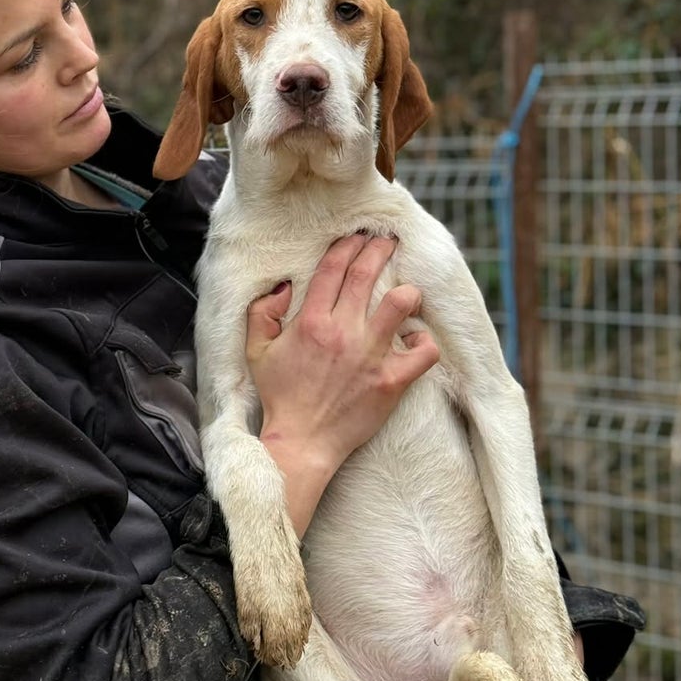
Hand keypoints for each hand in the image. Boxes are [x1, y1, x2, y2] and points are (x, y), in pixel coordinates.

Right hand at [245, 234, 439, 535]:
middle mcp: (342, 332)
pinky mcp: (392, 381)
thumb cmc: (279, 397)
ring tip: (408, 290)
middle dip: (379, 249)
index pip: (334, 268)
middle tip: (388, 241)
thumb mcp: (256, 351)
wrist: (302, 442)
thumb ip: (262, 313)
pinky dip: (424, 341)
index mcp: (310, 321)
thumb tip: (285, 287)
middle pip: (366, 274)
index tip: (356, 238)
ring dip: (408, 291)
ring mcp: (370, 356)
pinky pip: (424, 352)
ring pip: (400, 303)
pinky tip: (416, 338)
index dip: (347, 246)